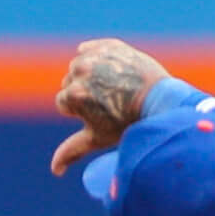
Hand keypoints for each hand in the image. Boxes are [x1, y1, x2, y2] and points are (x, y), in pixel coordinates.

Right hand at [51, 38, 172, 174]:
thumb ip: (71, 151)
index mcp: (72, 94)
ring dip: (90, 76)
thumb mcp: (97, 138)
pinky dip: (97, 58)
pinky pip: (90, 49)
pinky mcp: (108, 45)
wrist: (159, 101)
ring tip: (113, 88)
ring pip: (79, 67)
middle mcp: (79, 70)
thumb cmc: (127, 124)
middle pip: (69, 83)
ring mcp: (94, 55)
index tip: (102, 113)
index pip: (63, 103)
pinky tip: (111, 71)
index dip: (82, 111)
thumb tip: (55, 170)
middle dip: (84, 92)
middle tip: (110, 102)